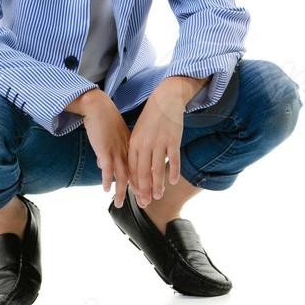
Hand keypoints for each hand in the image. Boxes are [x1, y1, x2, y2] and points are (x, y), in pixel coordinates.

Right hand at [81, 93, 132, 207]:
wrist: (99, 107)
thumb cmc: (104, 120)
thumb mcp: (112, 137)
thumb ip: (109, 151)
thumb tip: (103, 164)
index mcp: (131, 148)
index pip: (139, 169)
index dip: (143, 183)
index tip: (145, 195)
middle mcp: (126, 151)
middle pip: (134, 175)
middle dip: (139, 191)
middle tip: (143, 205)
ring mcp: (116, 151)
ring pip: (122, 174)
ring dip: (121, 191)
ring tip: (119, 204)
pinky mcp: (105, 149)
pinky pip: (108, 168)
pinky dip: (107, 179)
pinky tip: (106, 190)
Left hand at [128, 88, 184, 205]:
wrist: (165, 100)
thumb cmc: (151, 120)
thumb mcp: (138, 134)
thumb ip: (136, 152)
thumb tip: (133, 170)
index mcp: (134, 143)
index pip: (132, 169)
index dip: (134, 185)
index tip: (136, 197)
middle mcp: (145, 144)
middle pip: (143, 172)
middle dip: (143, 190)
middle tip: (145, 203)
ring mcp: (159, 142)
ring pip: (157, 168)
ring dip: (157, 185)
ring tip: (157, 196)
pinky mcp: (172, 139)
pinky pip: (173, 159)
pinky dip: (173, 171)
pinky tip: (173, 181)